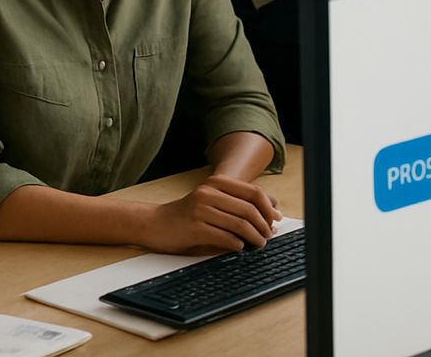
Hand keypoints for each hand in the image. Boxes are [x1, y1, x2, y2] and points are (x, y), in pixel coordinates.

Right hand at [144, 174, 281, 253]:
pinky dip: (238, 244)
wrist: (154, 223)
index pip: (252, 191)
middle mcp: (208, 192)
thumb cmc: (186, 215)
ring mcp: (201, 210)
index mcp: (215, 183)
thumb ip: (236, 203)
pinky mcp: (195, 228)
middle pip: (249, 208)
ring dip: (254, 237)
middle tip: (268, 236)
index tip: (276, 219)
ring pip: (240, 224)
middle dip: (264, 224)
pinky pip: (225, 237)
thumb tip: (271, 211)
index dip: (268, 207)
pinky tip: (240, 248)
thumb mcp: (211, 201)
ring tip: (258, 244)